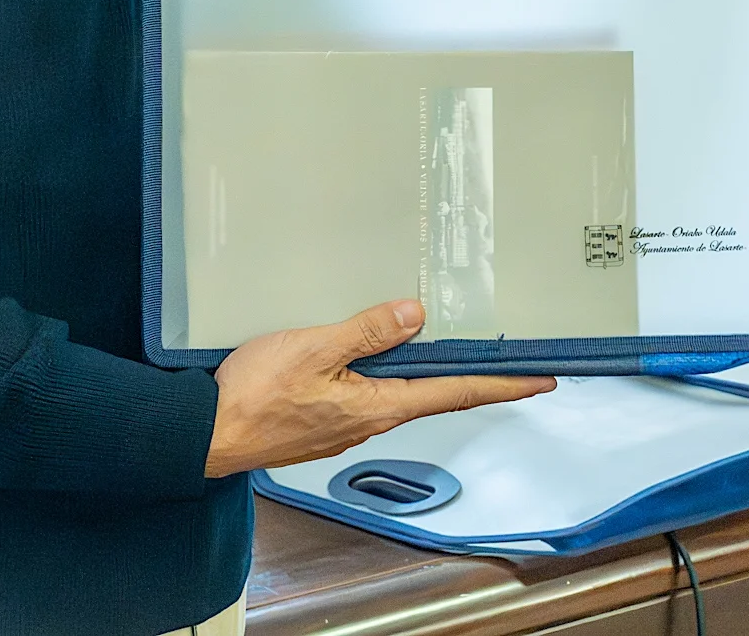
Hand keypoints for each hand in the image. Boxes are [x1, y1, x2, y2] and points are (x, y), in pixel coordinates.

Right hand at [202, 299, 554, 476]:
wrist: (205, 433)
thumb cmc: (254, 396)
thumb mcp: (314, 348)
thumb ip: (366, 332)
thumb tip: (415, 315)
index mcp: (379, 406)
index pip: (456, 393)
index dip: (502, 384)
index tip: (542, 380)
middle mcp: (370, 421)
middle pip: (434, 394)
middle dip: (473, 377)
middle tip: (509, 361)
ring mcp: (346, 424)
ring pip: (398, 392)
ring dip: (427, 373)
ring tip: (451, 349)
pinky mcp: (322, 420)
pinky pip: (367, 392)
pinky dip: (387, 373)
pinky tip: (379, 356)